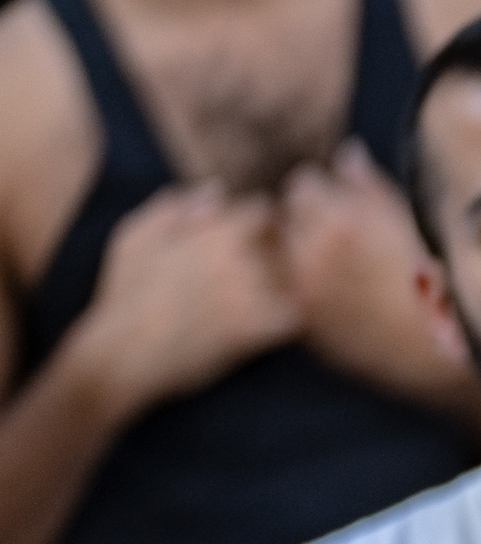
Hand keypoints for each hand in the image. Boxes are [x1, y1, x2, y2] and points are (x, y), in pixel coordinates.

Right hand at [71, 185, 298, 416]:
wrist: (122, 354)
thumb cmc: (124, 294)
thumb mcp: (134, 239)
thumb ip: (174, 209)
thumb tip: (217, 189)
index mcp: (210, 231)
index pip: (261, 211)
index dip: (264, 225)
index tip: (258, 242)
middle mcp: (234, 258)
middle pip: (286, 245)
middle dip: (282, 256)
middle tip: (269, 273)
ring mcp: (246, 295)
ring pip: (295, 281)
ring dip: (289, 288)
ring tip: (269, 301)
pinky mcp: (253, 332)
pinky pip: (294, 319)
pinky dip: (289, 321)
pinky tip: (271, 328)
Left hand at [278, 145, 463, 409]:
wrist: (443, 348)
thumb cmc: (436, 279)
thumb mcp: (411, 223)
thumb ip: (371, 184)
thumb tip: (347, 154)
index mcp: (340, 221)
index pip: (305, 183)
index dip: (325, 189)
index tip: (341, 200)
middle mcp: (313, 254)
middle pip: (287, 215)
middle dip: (306, 216)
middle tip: (338, 230)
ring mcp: (306, 291)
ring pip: (283, 252)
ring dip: (300, 249)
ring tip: (338, 261)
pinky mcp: (307, 321)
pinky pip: (290, 287)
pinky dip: (305, 283)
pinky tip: (339, 290)